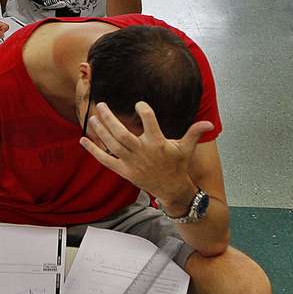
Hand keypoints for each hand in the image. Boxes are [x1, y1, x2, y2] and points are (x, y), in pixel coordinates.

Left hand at [80, 101, 214, 202]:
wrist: (171, 189)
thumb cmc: (177, 165)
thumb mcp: (186, 148)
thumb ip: (194, 133)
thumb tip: (209, 123)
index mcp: (158, 144)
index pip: (150, 123)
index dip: (144, 111)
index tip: (138, 103)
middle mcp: (142, 152)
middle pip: (123, 134)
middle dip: (111, 119)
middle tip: (101, 104)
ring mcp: (131, 162)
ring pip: (112, 145)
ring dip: (100, 131)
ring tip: (92, 117)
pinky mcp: (123, 171)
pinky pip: (105, 160)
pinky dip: (93, 150)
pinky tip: (83, 140)